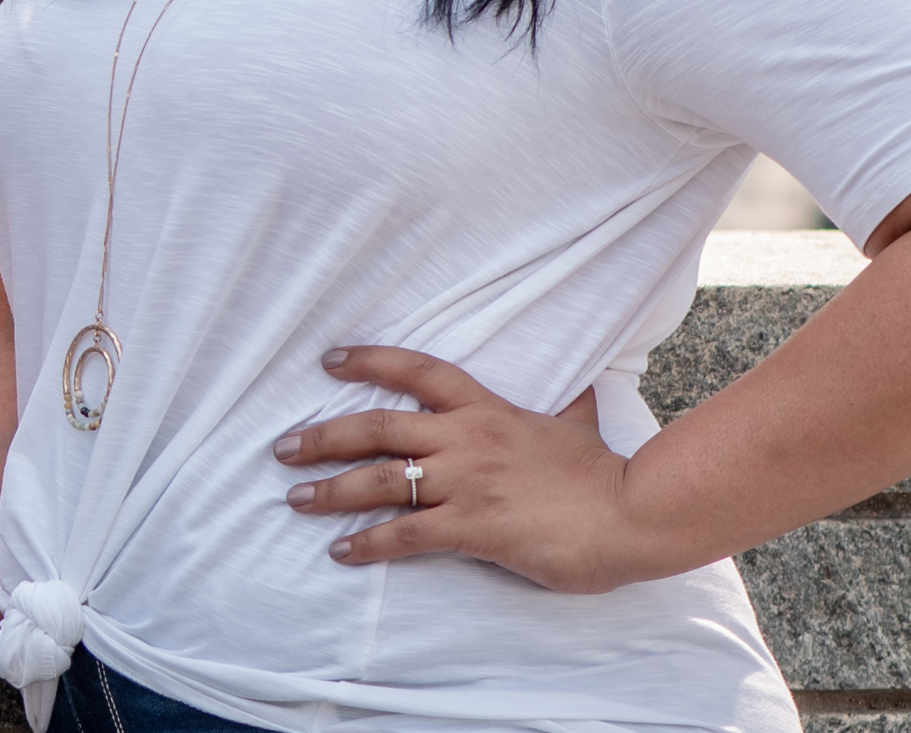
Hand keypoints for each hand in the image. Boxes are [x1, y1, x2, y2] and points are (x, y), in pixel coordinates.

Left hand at [273, 346, 631, 593]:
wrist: (627, 512)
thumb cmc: (601, 472)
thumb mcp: (577, 424)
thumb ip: (569, 406)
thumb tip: (586, 386)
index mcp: (487, 407)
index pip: (418, 371)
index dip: (371, 361)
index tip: (330, 359)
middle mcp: (467, 437)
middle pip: (380, 425)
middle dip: (325, 434)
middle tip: (283, 446)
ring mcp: (467, 481)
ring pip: (381, 479)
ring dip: (331, 488)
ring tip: (295, 498)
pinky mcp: (473, 526)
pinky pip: (406, 533)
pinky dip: (368, 543)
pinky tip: (341, 551)